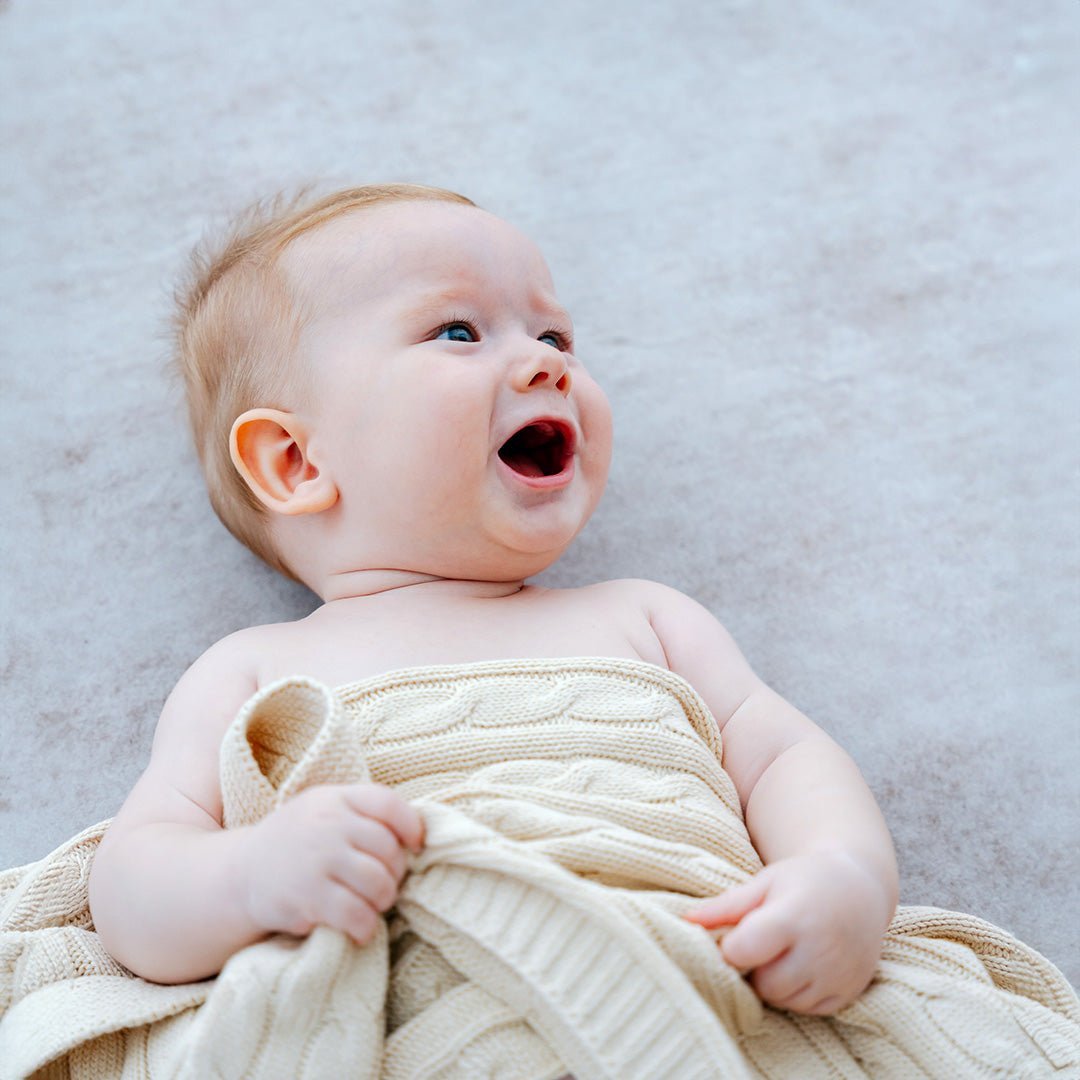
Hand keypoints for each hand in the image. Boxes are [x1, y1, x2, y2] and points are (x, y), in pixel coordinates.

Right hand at [241, 782, 424, 945]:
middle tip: (385, 884)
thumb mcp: (325, 810)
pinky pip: (356, 914)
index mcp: (335, 799)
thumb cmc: (299, 842)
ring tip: (373, 904)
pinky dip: (365, 926)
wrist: (241, 873)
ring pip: (378, 883)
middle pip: (389, 849)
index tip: (416, 846)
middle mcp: (327, 824)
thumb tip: (418, 836)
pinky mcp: (307, 897)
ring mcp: (317, 860)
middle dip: (396, 873)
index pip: (387, 803)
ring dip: (383, 900)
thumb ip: (364, 814)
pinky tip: (360, 928)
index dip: (410, 826)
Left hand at [683, 851, 891, 1014]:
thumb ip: (726, 905)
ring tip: (781, 952)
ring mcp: (837, 974)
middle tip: (760, 944)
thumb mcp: (764, 882)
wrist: (860, 888)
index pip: (742, 952)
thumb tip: (686, 921)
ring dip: (774, 983)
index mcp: (792, 917)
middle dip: (753, 968)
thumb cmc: (802, 880)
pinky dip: (797, 993)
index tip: (734, 934)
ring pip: (784, 1001)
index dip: (731, 947)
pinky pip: (808, 1009)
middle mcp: (819, 950)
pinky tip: (801, 964)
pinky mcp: (849, 992)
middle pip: (764, 983)